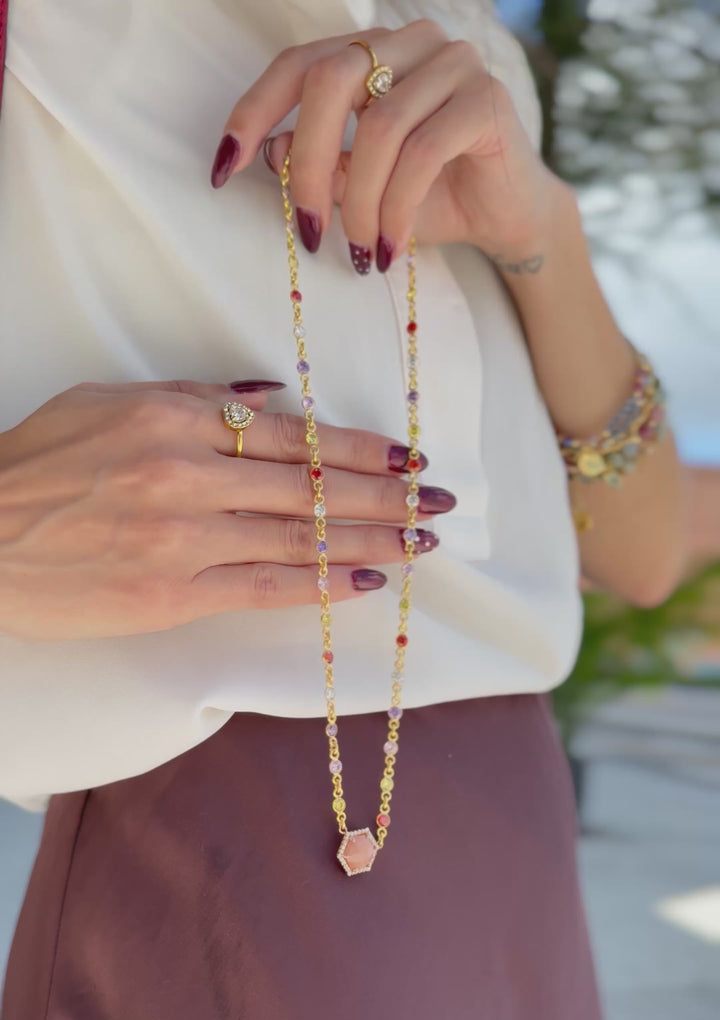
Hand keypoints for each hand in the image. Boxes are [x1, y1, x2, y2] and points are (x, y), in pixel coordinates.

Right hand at [0, 380, 451, 641]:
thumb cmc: (39, 465)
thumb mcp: (109, 401)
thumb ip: (195, 397)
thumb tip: (269, 397)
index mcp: (176, 419)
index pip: (295, 436)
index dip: (361, 450)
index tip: (410, 457)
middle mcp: (189, 475)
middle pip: (312, 487)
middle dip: (387, 495)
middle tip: (441, 504)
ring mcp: (183, 539)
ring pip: (301, 538)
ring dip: (371, 540)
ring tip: (422, 543)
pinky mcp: (172, 595)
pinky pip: (265, 587)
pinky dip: (319, 584)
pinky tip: (365, 580)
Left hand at [211, 19, 561, 271]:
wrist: (507, 219)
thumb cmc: (430, 198)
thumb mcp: (360, 187)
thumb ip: (320, 165)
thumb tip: (270, 151)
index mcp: (373, 52)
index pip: (299, 63)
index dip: (254, 110)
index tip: (224, 167)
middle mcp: (412, 43)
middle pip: (331, 81)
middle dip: (307, 162)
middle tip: (306, 229)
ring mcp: (453, 63)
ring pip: (379, 127)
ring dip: (359, 201)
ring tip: (359, 252)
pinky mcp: (486, 99)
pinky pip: (422, 152)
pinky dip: (397, 207)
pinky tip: (390, 246)